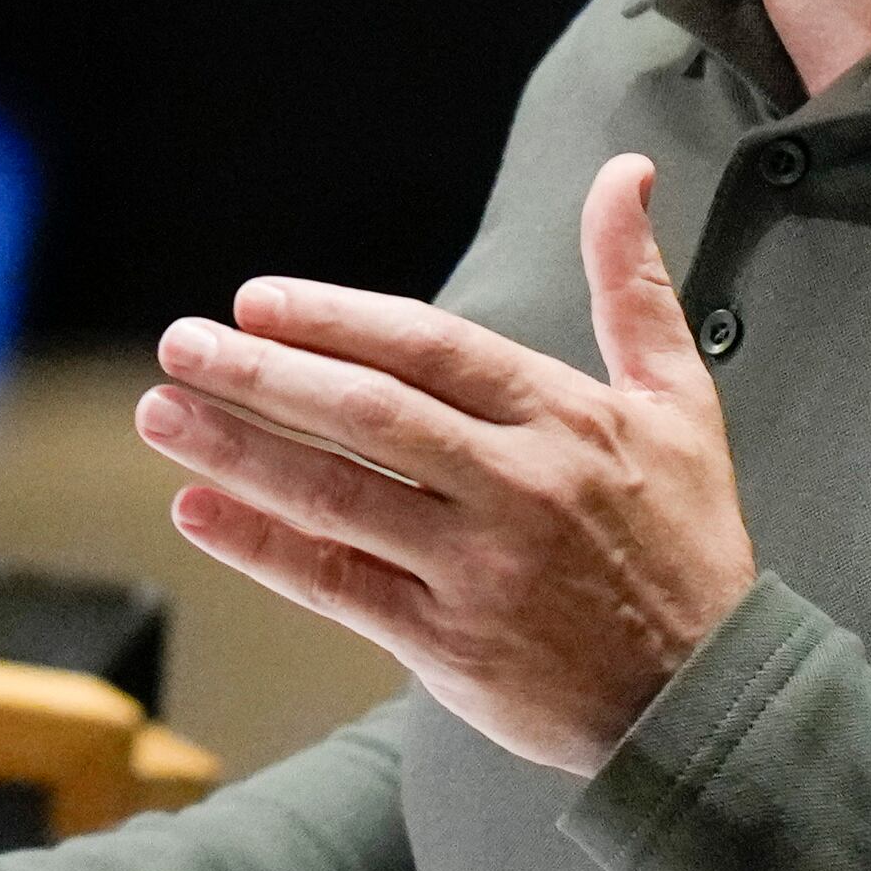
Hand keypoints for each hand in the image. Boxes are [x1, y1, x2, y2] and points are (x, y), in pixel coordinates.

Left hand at [138, 151, 754, 774]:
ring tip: (162, 416)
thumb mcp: (679, 402)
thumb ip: (633, 287)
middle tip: (180, 343)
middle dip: (261, 374)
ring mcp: (479, 570)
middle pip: (368, 416)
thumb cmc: (685, 542)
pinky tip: (198, 511)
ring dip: (238, 452)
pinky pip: (336, 585)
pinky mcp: (449, 645)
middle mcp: (519, 486)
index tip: (254, 299)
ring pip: (337, 497)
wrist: (707, 697)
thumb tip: (624, 174)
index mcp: (564, 417)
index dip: (334, 320)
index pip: (429, 348)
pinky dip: (261, 547)